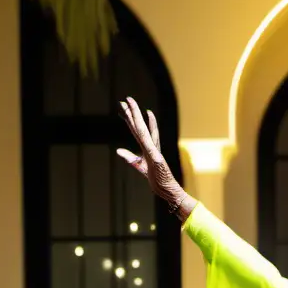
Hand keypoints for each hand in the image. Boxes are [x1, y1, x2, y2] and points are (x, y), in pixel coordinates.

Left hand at [117, 97, 192, 216]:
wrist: (168, 189)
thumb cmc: (157, 179)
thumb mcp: (139, 166)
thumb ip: (130, 157)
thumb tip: (118, 150)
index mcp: (147, 147)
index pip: (138, 130)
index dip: (131, 118)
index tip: (125, 107)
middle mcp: (151, 145)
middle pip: (141, 125)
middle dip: (133, 112)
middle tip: (126, 99)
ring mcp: (154, 151)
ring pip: (144, 130)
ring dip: (137, 117)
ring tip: (131, 104)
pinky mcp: (157, 158)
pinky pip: (149, 145)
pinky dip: (147, 134)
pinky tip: (143, 124)